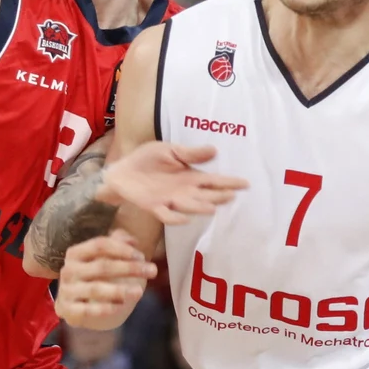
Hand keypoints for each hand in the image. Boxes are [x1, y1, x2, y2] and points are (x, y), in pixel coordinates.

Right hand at [54, 230, 155, 328]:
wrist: (75, 305)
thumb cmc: (94, 277)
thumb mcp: (104, 258)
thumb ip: (117, 244)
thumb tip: (132, 240)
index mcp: (76, 253)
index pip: (100, 245)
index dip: (122, 249)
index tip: (142, 256)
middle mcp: (68, 271)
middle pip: (101, 266)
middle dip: (129, 268)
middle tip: (152, 271)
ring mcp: (67, 291)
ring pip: (95, 289)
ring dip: (120, 290)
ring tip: (140, 291)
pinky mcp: (69, 311)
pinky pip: (88, 310)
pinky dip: (105, 308)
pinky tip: (121, 307)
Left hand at [97, 142, 247, 224]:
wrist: (122, 171)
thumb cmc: (147, 160)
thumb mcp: (169, 150)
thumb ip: (190, 153)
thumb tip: (215, 150)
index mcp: (190, 177)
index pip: (214, 181)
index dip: (229, 182)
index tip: (245, 183)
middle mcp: (184, 191)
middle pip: (206, 195)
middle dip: (219, 196)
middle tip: (232, 195)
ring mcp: (170, 201)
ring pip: (190, 206)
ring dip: (201, 207)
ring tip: (213, 206)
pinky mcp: (154, 207)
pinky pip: (167, 215)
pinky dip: (175, 218)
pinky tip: (184, 218)